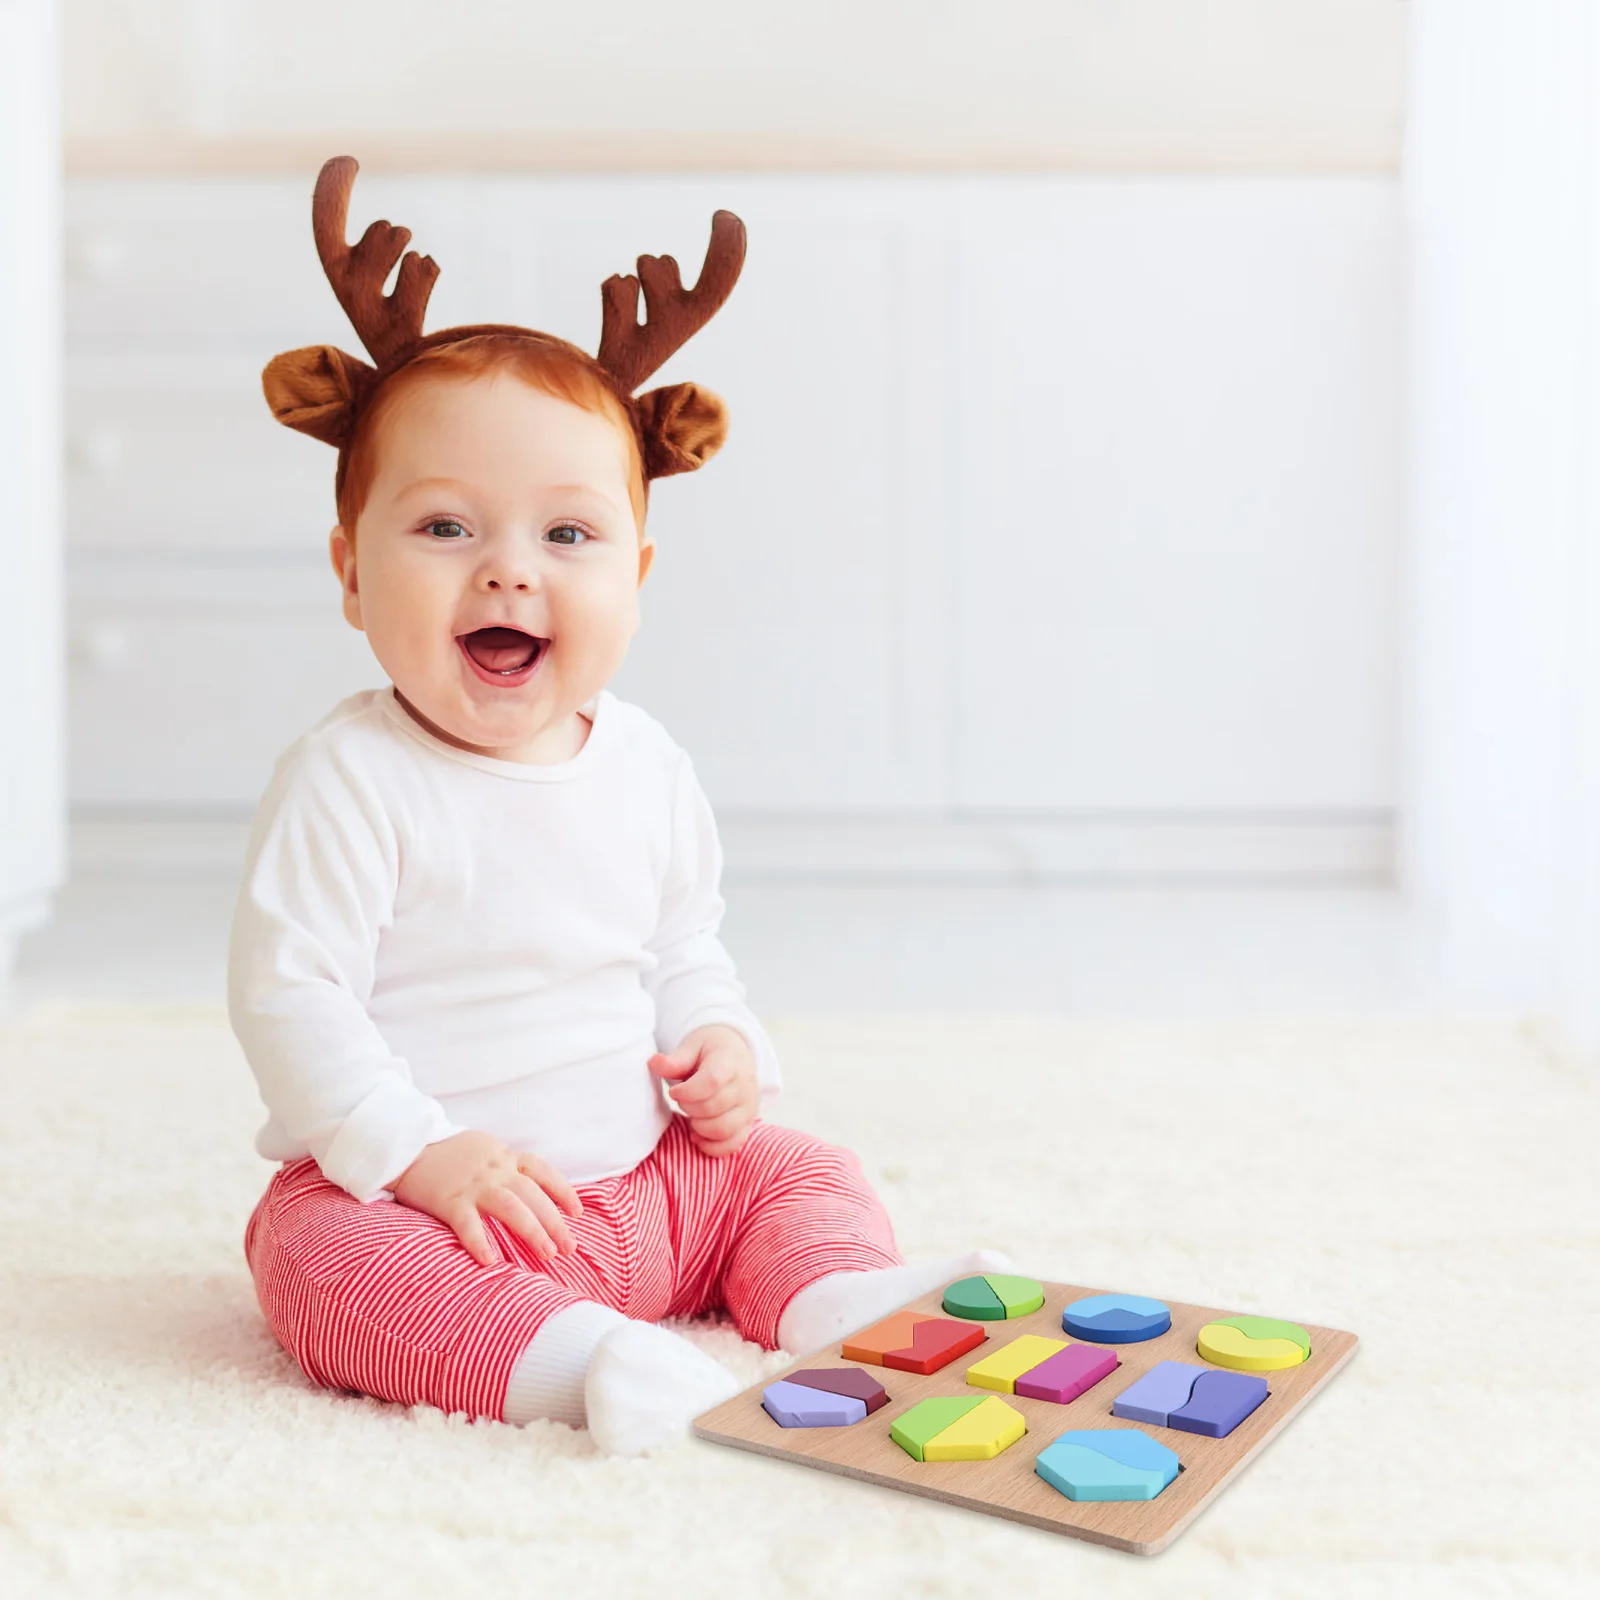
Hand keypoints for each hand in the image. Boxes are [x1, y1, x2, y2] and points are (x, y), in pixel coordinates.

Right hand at [389, 1129, 583, 1266]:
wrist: (408, 1144)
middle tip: (570, 1248)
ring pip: (512, 1208)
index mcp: (505, 1157)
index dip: (563, 1192)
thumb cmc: (450, 1152)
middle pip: (534, 1196)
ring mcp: (473, 1185)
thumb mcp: (486, 1148)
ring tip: (548, 1254)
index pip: (543, 1172)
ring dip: (533, 1231)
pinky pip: (468, 1224)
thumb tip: (529, 1188)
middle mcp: (495, 1170)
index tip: (577, 1213)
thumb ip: (507, 1165)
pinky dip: (480, 1242)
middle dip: (556, 1223)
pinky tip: (490, 1261)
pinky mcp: (449, 1201)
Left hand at [648, 1024, 759, 1156]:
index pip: (712, 1081)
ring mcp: (749, 1107)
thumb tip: (654, 1063)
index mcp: (730, 1060)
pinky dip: (711, 1146)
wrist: (735, 1054)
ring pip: (722, 1129)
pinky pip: (732, 1145)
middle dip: (688, 1107)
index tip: (674, 1091)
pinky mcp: (748, 1124)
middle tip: (681, 1100)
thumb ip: (675, 1060)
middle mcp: (745, 1085)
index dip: (688, 1091)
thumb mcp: (692, 1046)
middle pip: (713, 1107)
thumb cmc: (710, 1051)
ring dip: (699, 1127)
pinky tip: (697, 1134)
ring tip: (691, 1115)